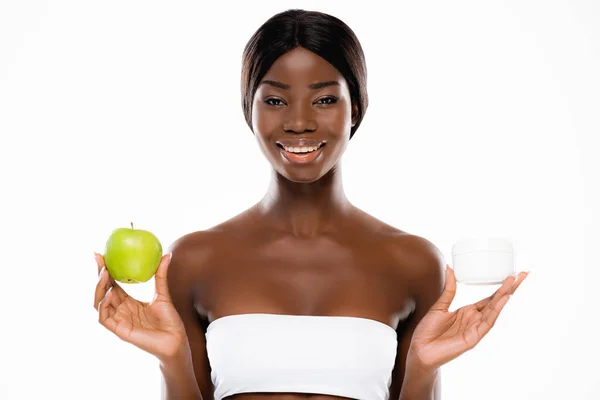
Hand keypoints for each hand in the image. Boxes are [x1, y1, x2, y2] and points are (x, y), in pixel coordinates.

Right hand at [93, 252, 186, 360]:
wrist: (175, 339)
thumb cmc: (169, 319)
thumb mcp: (163, 293)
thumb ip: (161, 275)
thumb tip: (167, 254)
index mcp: (128, 302)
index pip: (112, 284)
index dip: (106, 270)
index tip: (102, 254)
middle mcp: (120, 310)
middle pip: (103, 291)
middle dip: (99, 274)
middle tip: (99, 258)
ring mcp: (118, 320)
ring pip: (99, 303)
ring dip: (99, 287)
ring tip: (104, 273)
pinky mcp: (119, 330)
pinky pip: (104, 317)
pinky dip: (103, 305)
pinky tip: (109, 293)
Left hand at [408, 266, 527, 369]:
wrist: (420, 349)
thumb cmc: (428, 331)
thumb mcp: (440, 305)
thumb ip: (449, 289)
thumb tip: (450, 268)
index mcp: (468, 311)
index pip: (489, 298)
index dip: (501, 287)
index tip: (511, 276)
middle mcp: (475, 319)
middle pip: (496, 302)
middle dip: (509, 288)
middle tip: (522, 274)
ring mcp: (476, 328)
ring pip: (494, 310)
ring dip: (505, 296)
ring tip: (515, 282)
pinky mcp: (473, 337)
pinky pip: (487, 322)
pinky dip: (496, 310)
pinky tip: (503, 299)